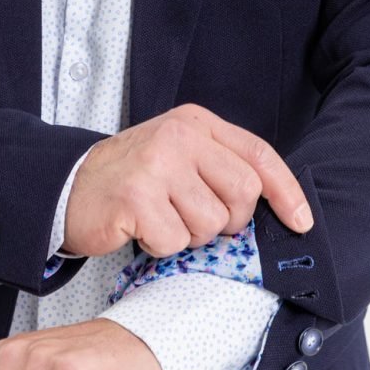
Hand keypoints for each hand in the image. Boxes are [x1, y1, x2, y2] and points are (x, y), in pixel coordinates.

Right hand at [60, 102, 313, 257]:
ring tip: (161, 218)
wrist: (68, 185)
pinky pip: (175, 242)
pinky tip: (140, 228)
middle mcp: (178, 137)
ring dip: (189, 235)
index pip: (258, 155)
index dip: (286, 192)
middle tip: (196, 219)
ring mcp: (156, 165)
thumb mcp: (178, 154)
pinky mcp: (136, 198)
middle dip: (228, 221)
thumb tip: (275, 206)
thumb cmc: (132, 177)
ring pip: (210, 224)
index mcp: (195, 123)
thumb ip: (220, 167)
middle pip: (242, 194)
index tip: (301, 222)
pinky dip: (160, 246)